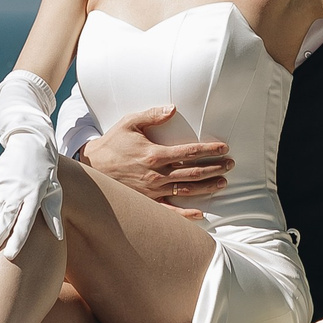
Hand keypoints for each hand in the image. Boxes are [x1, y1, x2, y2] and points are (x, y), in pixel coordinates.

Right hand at [0, 130, 63, 261]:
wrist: (31, 142)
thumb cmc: (47, 170)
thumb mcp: (55, 189)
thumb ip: (53, 213)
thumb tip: (58, 236)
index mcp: (34, 195)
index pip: (25, 222)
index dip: (17, 240)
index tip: (10, 256)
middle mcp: (17, 191)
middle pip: (4, 219)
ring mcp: (3, 184)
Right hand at [80, 105, 231, 210]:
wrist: (92, 167)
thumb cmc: (112, 143)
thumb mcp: (130, 123)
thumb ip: (152, 115)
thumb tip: (172, 108)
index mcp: (154, 154)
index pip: (189, 152)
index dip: (209, 150)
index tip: (224, 148)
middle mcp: (156, 174)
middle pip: (193, 172)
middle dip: (215, 168)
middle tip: (230, 165)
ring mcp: (152, 190)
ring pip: (186, 190)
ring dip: (206, 187)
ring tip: (223, 183)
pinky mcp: (146, 202)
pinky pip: (169, 211)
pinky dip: (185, 214)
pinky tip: (200, 213)